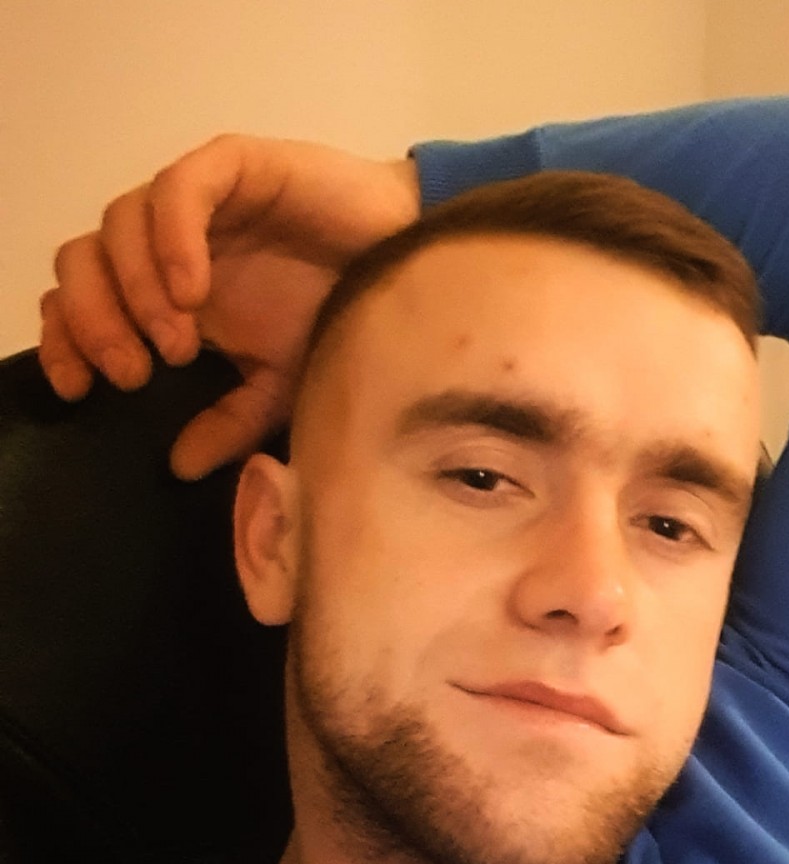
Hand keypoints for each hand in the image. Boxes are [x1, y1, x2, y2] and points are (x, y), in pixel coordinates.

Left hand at [40, 135, 420, 478]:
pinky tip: (194, 292)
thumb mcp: (283, 386)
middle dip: (95, 322)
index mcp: (172, 291)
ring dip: (135, 290)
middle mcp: (174, 244)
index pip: (86, 301)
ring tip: (178, 344)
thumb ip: (231, 421)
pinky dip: (172, 241)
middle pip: (84, 261)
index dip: (68, 340)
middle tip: (135, 373)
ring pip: (119, 223)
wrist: (414, 266)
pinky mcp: (234, 167)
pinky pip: (177, 191)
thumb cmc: (348, 318)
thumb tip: (180, 465)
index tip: (82, 389)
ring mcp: (202, 203)